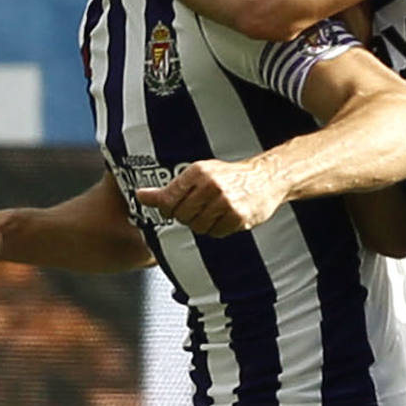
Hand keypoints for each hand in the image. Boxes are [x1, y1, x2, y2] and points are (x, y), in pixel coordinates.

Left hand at [135, 158, 287, 237]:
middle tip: (197, 208)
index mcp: (198, 172)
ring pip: (198, 227)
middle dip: (186, 216)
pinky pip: (216, 233)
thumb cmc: (230, 176)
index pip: (168, 200)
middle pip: (181, 216)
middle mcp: (211, 185)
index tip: (170, 208)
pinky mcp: (238, 217)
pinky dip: (218, 229)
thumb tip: (140, 196)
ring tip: (212, 211)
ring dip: (202, 224)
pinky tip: (225, 217)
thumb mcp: (197, 174)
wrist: (265, 178)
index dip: (165, 209)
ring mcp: (225, 202)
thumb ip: (169, 188)